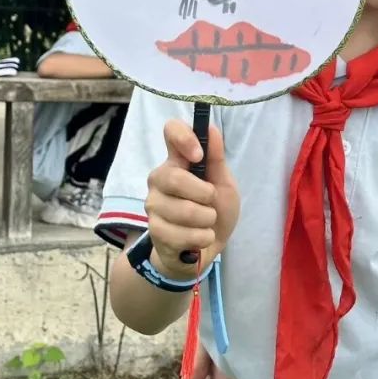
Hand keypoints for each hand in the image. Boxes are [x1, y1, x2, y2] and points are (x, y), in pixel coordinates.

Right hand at [145, 120, 239, 280]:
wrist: (206, 249)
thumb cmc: (214, 211)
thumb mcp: (223, 185)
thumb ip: (216, 159)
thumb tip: (212, 129)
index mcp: (177, 160)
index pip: (171, 131)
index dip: (184, 138)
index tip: (199, 155)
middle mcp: (159, 178)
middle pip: (175, 178)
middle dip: (205, 195)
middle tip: (211, 201)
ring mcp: (153, 204)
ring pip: (184, 210)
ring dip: (207, 220)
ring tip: (206, 222)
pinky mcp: (154, 231)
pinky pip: (183, 234)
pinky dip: (202, 238)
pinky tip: (199, 237)